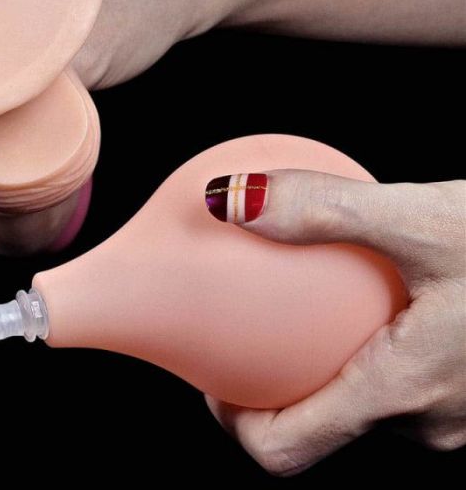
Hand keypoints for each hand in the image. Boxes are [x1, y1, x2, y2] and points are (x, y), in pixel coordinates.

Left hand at [205, 170, 465, 474]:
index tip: (211, 377)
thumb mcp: (424, 216)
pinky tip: (364, 282)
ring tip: (298, 299)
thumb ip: (321, 209)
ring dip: (325, 355)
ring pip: (366, 393)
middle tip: (245, 328)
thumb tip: (225, 202)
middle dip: (276, 380)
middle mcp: (433, 417)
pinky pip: (401, 367)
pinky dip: (367, 336)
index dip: (235, 422)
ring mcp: (461, 405)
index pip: (289, 449)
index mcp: (406, 393)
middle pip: (323, 420)